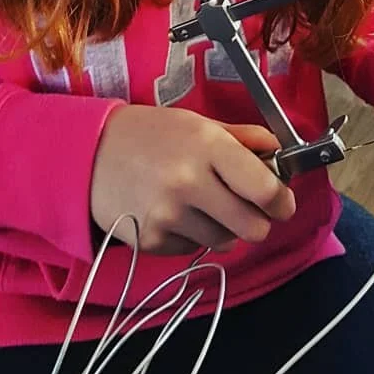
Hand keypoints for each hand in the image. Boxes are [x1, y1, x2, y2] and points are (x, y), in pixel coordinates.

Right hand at [90, 105, 296, 255]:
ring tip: (199, 203)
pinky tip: (175, 212)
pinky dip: (192, 235)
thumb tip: (281, 152)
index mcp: (208, 146)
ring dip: (223, 228)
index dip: (281, 201)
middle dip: (257, 221)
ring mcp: (170, 216)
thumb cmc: (152, 134)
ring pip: (226, 242)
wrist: (91, 153)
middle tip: (244, 207)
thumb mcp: (198, 124)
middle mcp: (190, 183)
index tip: (281, 202)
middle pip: (254, 228)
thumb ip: (244, 139)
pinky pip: (194, 249)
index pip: (265, 189)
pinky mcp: (153, 241)